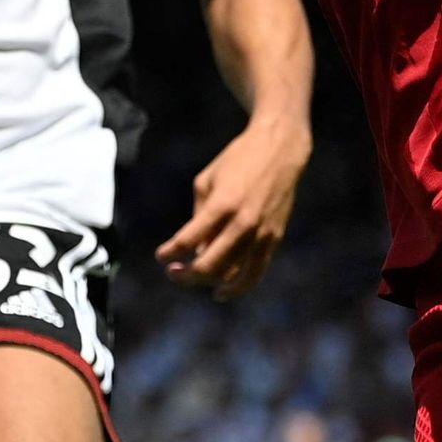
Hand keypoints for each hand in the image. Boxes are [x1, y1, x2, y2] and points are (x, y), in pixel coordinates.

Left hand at [158, 124, 304, 299]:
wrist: (280, 149)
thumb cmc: (237, 160)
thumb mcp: (206, 181)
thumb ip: (199, 216)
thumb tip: (196, 249)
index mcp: (221, 204)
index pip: (187, 241)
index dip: (170, 253)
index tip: (161, 256)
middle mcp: (242, 223)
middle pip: (207, 265)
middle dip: (185, 274)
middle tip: (173, 272)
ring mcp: (261, 233)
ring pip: (230, 274)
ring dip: (207, 282)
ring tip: (193, 278)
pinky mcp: (274, 238)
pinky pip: (255, 272)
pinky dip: (238, 287)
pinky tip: (221, 292)